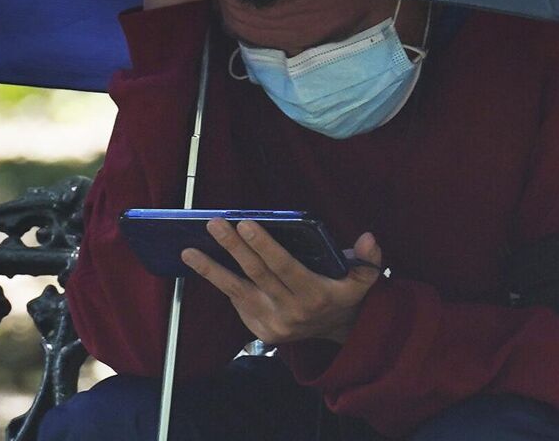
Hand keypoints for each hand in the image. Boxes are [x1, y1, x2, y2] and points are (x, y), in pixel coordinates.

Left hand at [181, 219, 383, 345]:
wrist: (337, 334)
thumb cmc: (346, 296)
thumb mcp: (365, 279)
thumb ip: (370, 259)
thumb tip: (368, 237)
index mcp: (316, 296)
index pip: (284, 267)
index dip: (264, 246)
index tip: (246, 224)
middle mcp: (292, 313)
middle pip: (257, 274)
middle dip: (234, 247)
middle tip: (215, 224)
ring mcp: (273, 324)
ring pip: (237, 291)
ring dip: (212, 269)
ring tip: (189, 250)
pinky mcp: (260, 332)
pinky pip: (237, 302)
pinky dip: (220, 282)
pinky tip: (203, 263)